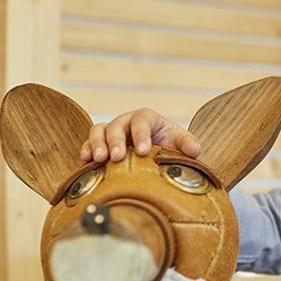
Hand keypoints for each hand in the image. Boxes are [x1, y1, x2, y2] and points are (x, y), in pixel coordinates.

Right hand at [80, 108, 200, 162]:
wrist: (156, 156)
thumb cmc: (168, 147)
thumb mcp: (180, 143)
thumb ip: (188, 145)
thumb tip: (194, 151)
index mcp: (147, 119)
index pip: (142, 120)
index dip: (141, 134)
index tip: (143, 151)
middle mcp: (126, 122)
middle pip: (117, 125)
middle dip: (116, 140)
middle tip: (116, 157)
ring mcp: (111, 132)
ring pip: (98, 131)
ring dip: (97, 144)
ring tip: (99, 159)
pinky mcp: (100, 145)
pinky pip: (88, 143)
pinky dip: (86, 150)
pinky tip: (86, 162)